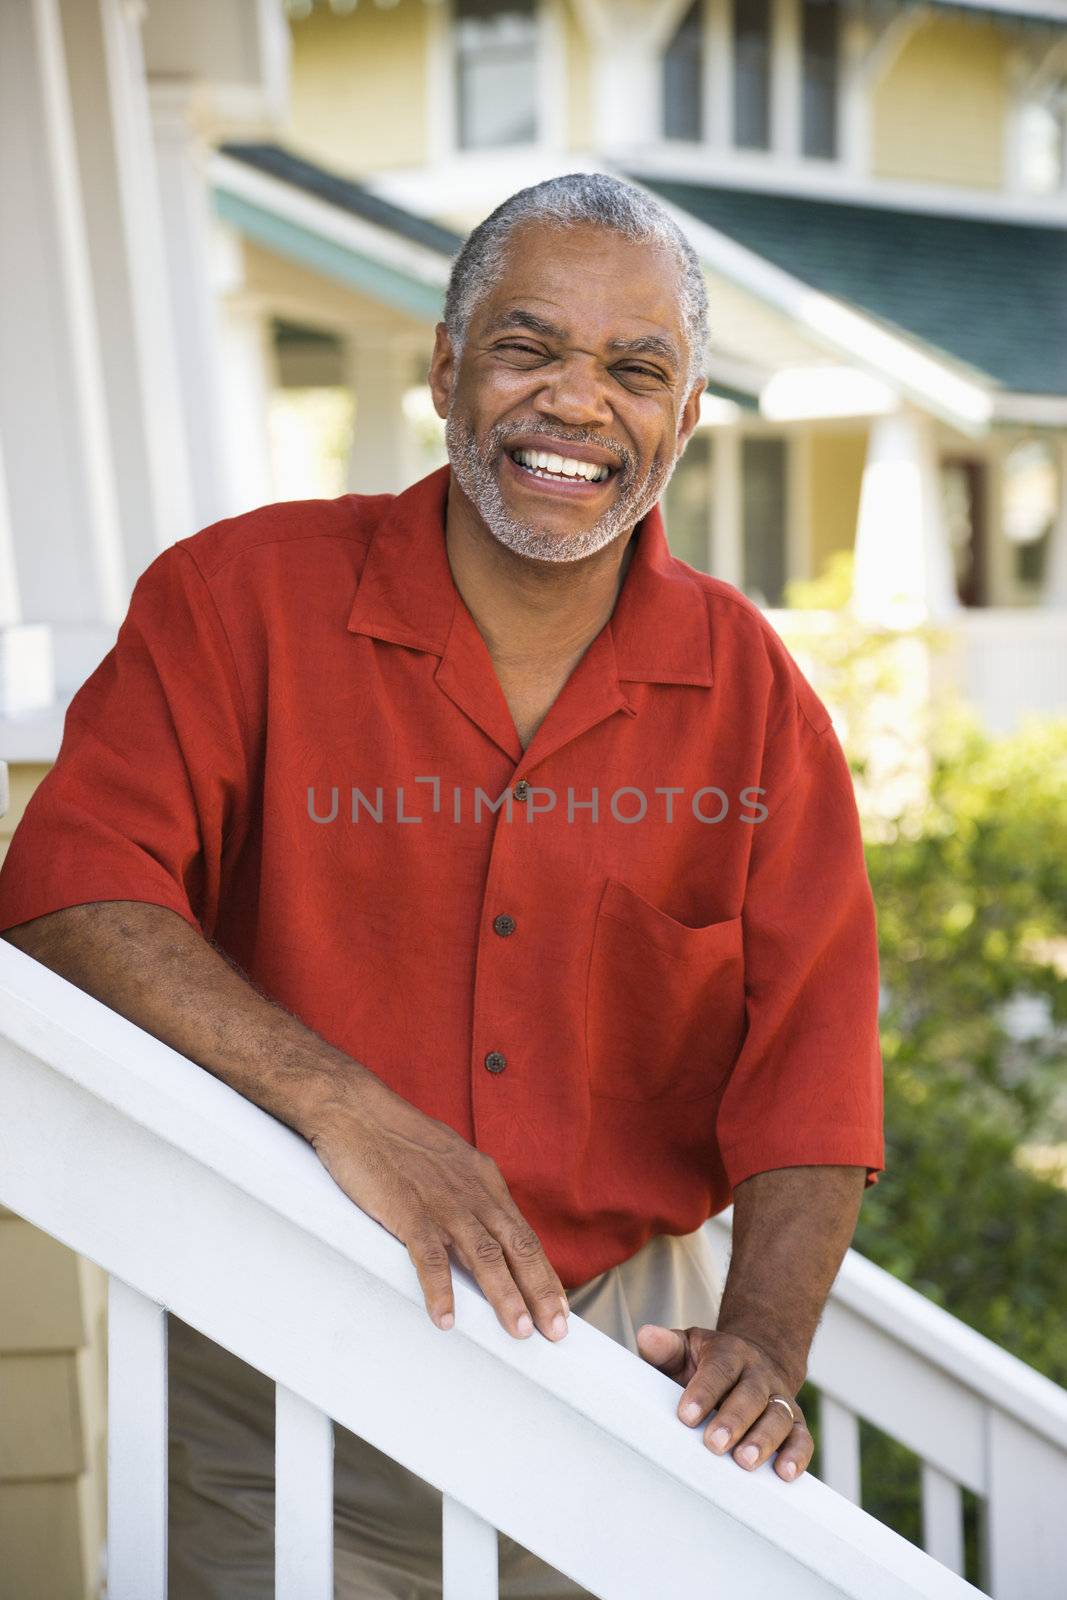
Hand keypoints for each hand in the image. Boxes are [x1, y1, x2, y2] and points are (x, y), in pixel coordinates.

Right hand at [309, 1078, 569, 1342]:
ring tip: (519, 1332)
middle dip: (539, 1290)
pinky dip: (439, 1288)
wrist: (355, 1109)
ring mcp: (441, 1201)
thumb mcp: (448, 1162)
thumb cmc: (397, 1138)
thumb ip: (468, 1194)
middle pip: (515, 1247)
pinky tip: (445, 1318)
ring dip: (504, 1295)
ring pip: (482, 1253)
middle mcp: (471, 1192)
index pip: (523, 1234)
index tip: (559, 1308)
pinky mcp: (406, 1207)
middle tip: (556, 1332)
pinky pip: (428, 1254)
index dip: (543, 1273)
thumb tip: (484, 1230)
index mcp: (483, 1181)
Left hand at [636, 1324, 812, 1481]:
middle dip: (733, 1420)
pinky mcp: (796, 1423)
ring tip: (745, 1462)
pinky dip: (797, 1455)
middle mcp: (759, 1374)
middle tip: (714, 1444)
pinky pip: (802, 1438)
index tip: (686, 1416)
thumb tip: (646, 1336)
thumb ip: (665, 1346)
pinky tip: (784, 1474)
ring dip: (764, 1440)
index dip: (704, 1391)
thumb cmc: (709, 1363)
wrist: (755, 1360)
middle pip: (751, 1394)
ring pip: (779, 1416)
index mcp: (730, 1353)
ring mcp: (780, 1398)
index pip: (718, 1369)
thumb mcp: (686, 1347)